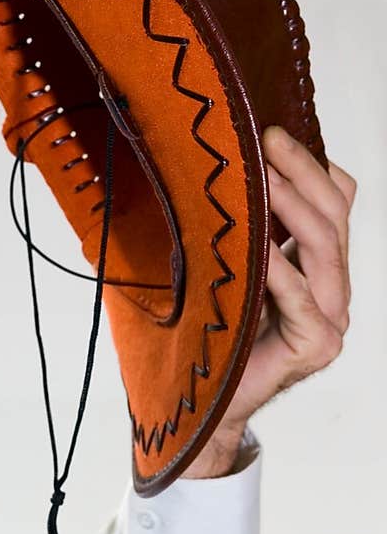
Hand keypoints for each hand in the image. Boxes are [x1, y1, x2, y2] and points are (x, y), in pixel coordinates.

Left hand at [184, 125, 355, 478]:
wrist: (198, 402)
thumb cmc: (208, 333)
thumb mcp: (223, 266)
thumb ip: (236, 230)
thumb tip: (210, 172)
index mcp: (316, 268)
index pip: (335, 203)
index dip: (311, 164)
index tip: (269, 132)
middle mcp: (332, 291)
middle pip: (333, 218)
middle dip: (301, 173)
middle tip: (267, 141)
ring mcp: (330, 321)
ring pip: (325, 250)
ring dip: (293, 207)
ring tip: (264, 176)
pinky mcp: (317, 347)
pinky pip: (301, 298)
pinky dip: (280, 270)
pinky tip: (259, 249)